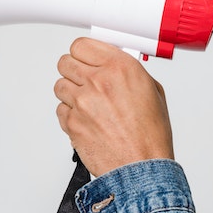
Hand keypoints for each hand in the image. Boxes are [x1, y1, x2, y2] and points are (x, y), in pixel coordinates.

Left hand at [54, 37, 174, 176]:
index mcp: (120, 68)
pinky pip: (60, 109)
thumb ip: (130, 72)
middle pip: (66, 61)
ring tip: (88, 103)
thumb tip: (116, 65)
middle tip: (85, 79)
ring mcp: (81, 102)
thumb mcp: (152, 91)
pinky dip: (70, 113)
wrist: (141, 167)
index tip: (87, 58)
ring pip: (60, 85)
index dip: (84, 53)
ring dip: (71, 92)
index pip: (82, 45)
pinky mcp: (71, 122)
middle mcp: (98, 81)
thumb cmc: (150, 135)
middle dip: (75, 70)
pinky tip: (87, 119)